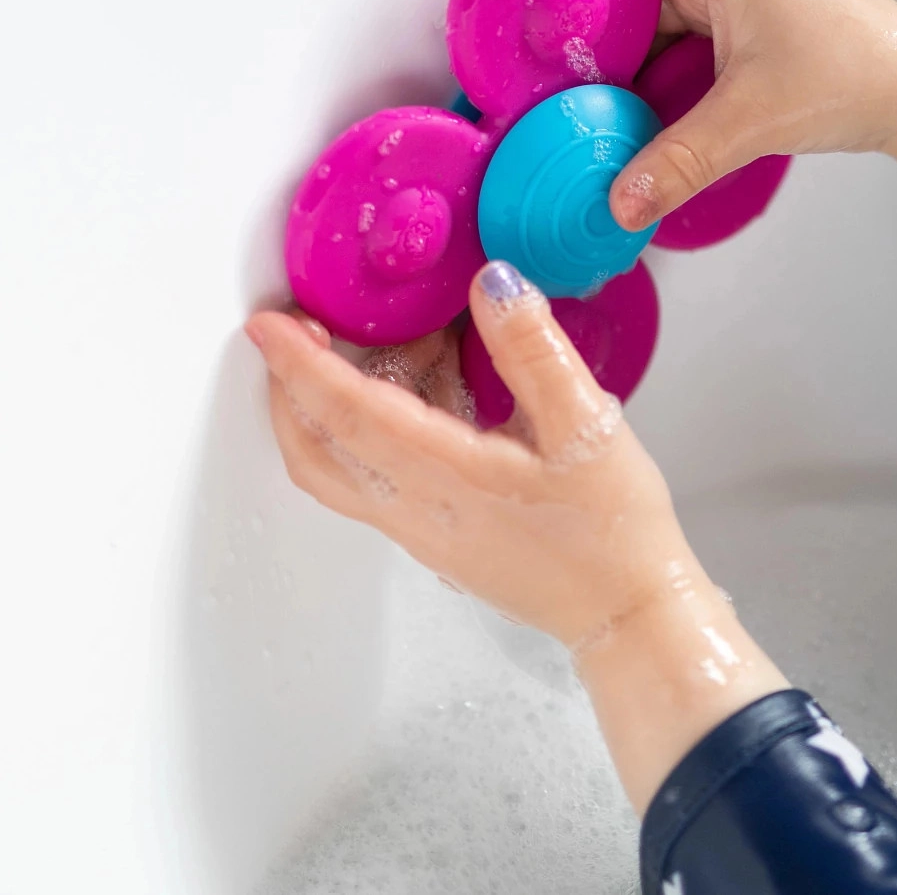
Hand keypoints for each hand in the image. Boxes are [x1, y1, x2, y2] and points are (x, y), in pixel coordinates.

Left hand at [245, 261, 786, 809]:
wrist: (628, 615)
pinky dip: (367, 431)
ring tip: (357, 349)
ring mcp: (422, 531)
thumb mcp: (585, 425)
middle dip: (289, 391)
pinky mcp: (438, 538)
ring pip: (339, 469)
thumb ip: (533, 350)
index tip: (268, 323)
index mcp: (446, 477)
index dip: (301, 365)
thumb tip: (489, 282)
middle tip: (291, 333)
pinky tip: (417, 393)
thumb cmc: (612, 529)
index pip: (350, 414)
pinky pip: (374, 480)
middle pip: (317, 454)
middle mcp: (416, 511)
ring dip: (325, 410)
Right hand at [610, 0, 896, 258]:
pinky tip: (661, 96)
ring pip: (670, 1)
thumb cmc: (859, 77)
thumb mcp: (752, 122)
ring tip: (607, 89)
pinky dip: (674, 54)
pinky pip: (699, 22)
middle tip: (568, 66)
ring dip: (643, 42)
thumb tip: (620, 200)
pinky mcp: (766, 14)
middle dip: (607, 16)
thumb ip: (677, 163)